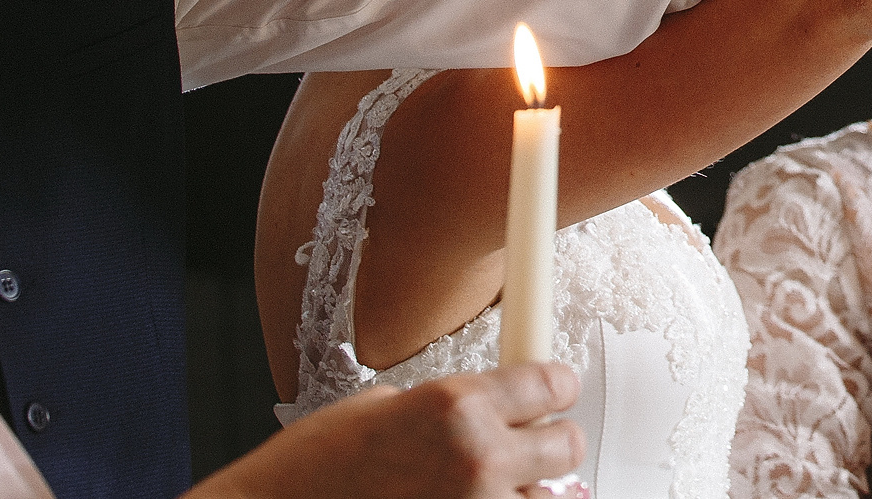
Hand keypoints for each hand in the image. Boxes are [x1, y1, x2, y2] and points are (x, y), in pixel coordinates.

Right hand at [188, 364, 584, 498]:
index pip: (553, 383)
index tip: (551, 392)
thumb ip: (443, 407)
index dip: (554, 387)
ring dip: (523, 493)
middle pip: (567, 444)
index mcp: (455, 406)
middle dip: (547, 442)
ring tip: (478, 490)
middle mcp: (477, 460)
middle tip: (523, 446)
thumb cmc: (305, 472)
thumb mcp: (377, 409)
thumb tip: (485, 408)